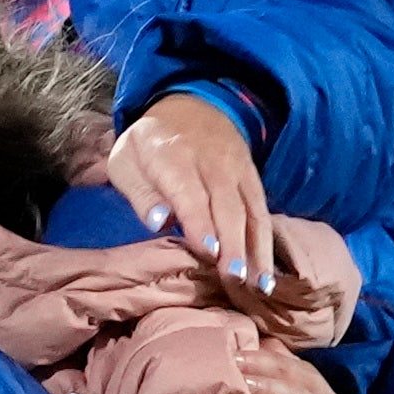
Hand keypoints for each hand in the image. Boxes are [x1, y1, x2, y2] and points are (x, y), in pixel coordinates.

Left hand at [104, 91, 273, 279]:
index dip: (201, 222)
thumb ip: (140, 193)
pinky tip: (267, 274)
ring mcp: (237, 170)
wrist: (191, 106)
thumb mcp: (126, 162)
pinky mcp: (252, 179)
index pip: (191, 193)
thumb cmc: (148, 146)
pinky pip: (262, 211)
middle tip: (236, 280)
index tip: (210, 252)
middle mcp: (212, 162)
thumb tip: (160, 222)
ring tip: (260, 286)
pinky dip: (267, 243)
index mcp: (173, 156)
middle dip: (234, 244)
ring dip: (258, 250)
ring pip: (251, 211)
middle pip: (227, 206)